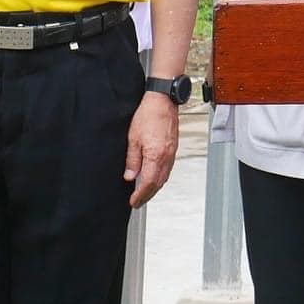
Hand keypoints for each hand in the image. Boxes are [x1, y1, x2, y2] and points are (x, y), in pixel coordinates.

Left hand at [125, 92, 179, 207]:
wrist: (163, 101)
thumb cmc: (148, 114)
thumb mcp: (133, 138)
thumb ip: (132, 160)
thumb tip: (130, 176)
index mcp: (156, 155)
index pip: (148, 182)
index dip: (140, 195)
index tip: (133, 201)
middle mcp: (167, 156)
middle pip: (158, 183)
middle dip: (148, 195)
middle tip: (138, 202)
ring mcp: (172, 152)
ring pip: (164, 177)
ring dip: (155, 188)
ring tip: (145, 193)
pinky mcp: (174, 148)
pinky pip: (168, 168)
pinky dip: (161, 177)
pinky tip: (155, 177)